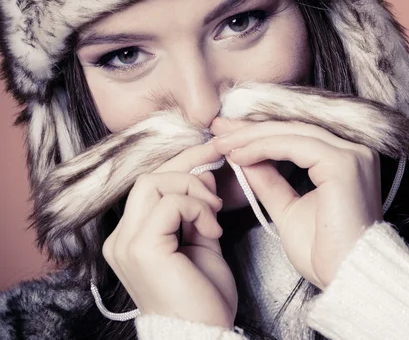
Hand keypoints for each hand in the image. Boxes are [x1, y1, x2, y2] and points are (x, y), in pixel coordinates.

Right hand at [102, 141, 237, 327]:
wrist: (202, 333)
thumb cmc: (202, 295)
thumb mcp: (203, 241)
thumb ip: (198, 207)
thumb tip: (204, 172)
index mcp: (133, 235)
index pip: (152, 184)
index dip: (183, 164)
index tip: (212, 153)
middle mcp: (122, 237)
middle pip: (150, 177)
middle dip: (189, 167)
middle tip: (218, 176)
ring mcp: (127, 243)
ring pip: (155, 182)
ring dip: (193, 190)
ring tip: (214, 213)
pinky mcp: (142, 248)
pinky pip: (169, 204)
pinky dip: (196, 208)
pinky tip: (212, 231)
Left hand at [211, 118, 381, 288]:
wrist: (346, 279)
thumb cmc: (325, 253)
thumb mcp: (288, 209)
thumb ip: (269, 182)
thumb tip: (244, 159)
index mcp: (344, 160)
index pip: (296, 136)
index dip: (259, 133)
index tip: (227, 135)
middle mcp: (354, 151)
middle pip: (293, 129)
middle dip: (251, 129)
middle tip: (217, 129)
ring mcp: (351, 155)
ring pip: (292, 133)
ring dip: (252, 137)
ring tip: (221, 143)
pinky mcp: (343, 163)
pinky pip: (294, 145)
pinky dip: (263, 147)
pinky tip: (239, 155)